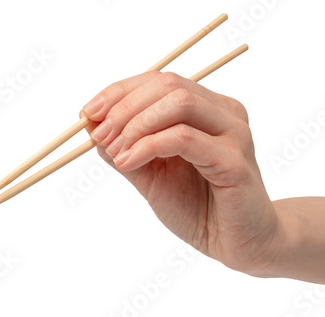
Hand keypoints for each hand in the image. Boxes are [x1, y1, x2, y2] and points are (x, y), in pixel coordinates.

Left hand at [81, 71, 282, 274]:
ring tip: (116, 152)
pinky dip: (148, 146)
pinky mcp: (234, 161)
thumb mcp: (150, 173)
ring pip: (179, 103)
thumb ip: (125, 147)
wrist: (236, 244)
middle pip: (168, 85)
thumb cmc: (197, 207)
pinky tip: (129, 162)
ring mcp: (234, 134)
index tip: (87, 112)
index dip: (119, 91)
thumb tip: (90, 124)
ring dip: (136, 124)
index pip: (160, 81)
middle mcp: (224, 113)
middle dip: (124, 107)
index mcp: (207, 109)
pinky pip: (184, 138)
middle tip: (99, 135)